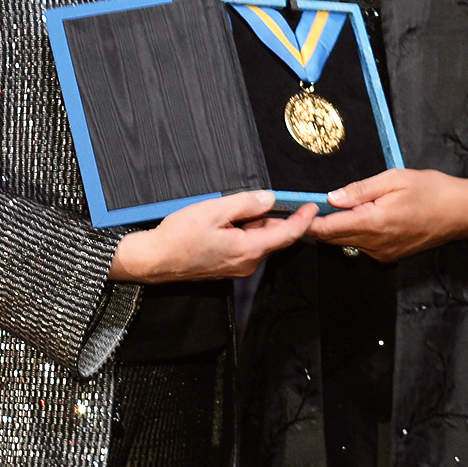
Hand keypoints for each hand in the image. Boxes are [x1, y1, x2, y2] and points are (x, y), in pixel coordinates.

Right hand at [111, 191, 315, 284]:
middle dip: (273, 216)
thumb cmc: (179, 237)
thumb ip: (245, 204)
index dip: (303, 220)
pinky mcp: (227, 267)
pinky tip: (226, 223)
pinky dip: (244, 233)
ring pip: (258, 241)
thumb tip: (268, 198)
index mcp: (249, 249)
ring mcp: (237, 268)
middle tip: (258, 198)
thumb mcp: (214, 210)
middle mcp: (248, 263)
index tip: (312, 207)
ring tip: (232, 210)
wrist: (155, 260)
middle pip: (273, 237)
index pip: (287, 234)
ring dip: (255, 224)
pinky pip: (245, 247)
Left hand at [308, 170, 467, 262]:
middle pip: (333, 238)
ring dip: (341, 227)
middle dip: (322, 221)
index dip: (311, 218)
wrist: (463, 213)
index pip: (328, 228)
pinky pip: (363, 246)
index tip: (305, 205)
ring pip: (347, 242)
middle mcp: (375, 244)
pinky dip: (357, 232)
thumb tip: (332, 197)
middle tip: (321, 201)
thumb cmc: (433, 192)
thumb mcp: (395, 179)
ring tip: (350, 205)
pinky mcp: (390, 256)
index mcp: (374, 223)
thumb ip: (360, 190)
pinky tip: (369, 216)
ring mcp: (382, 253)